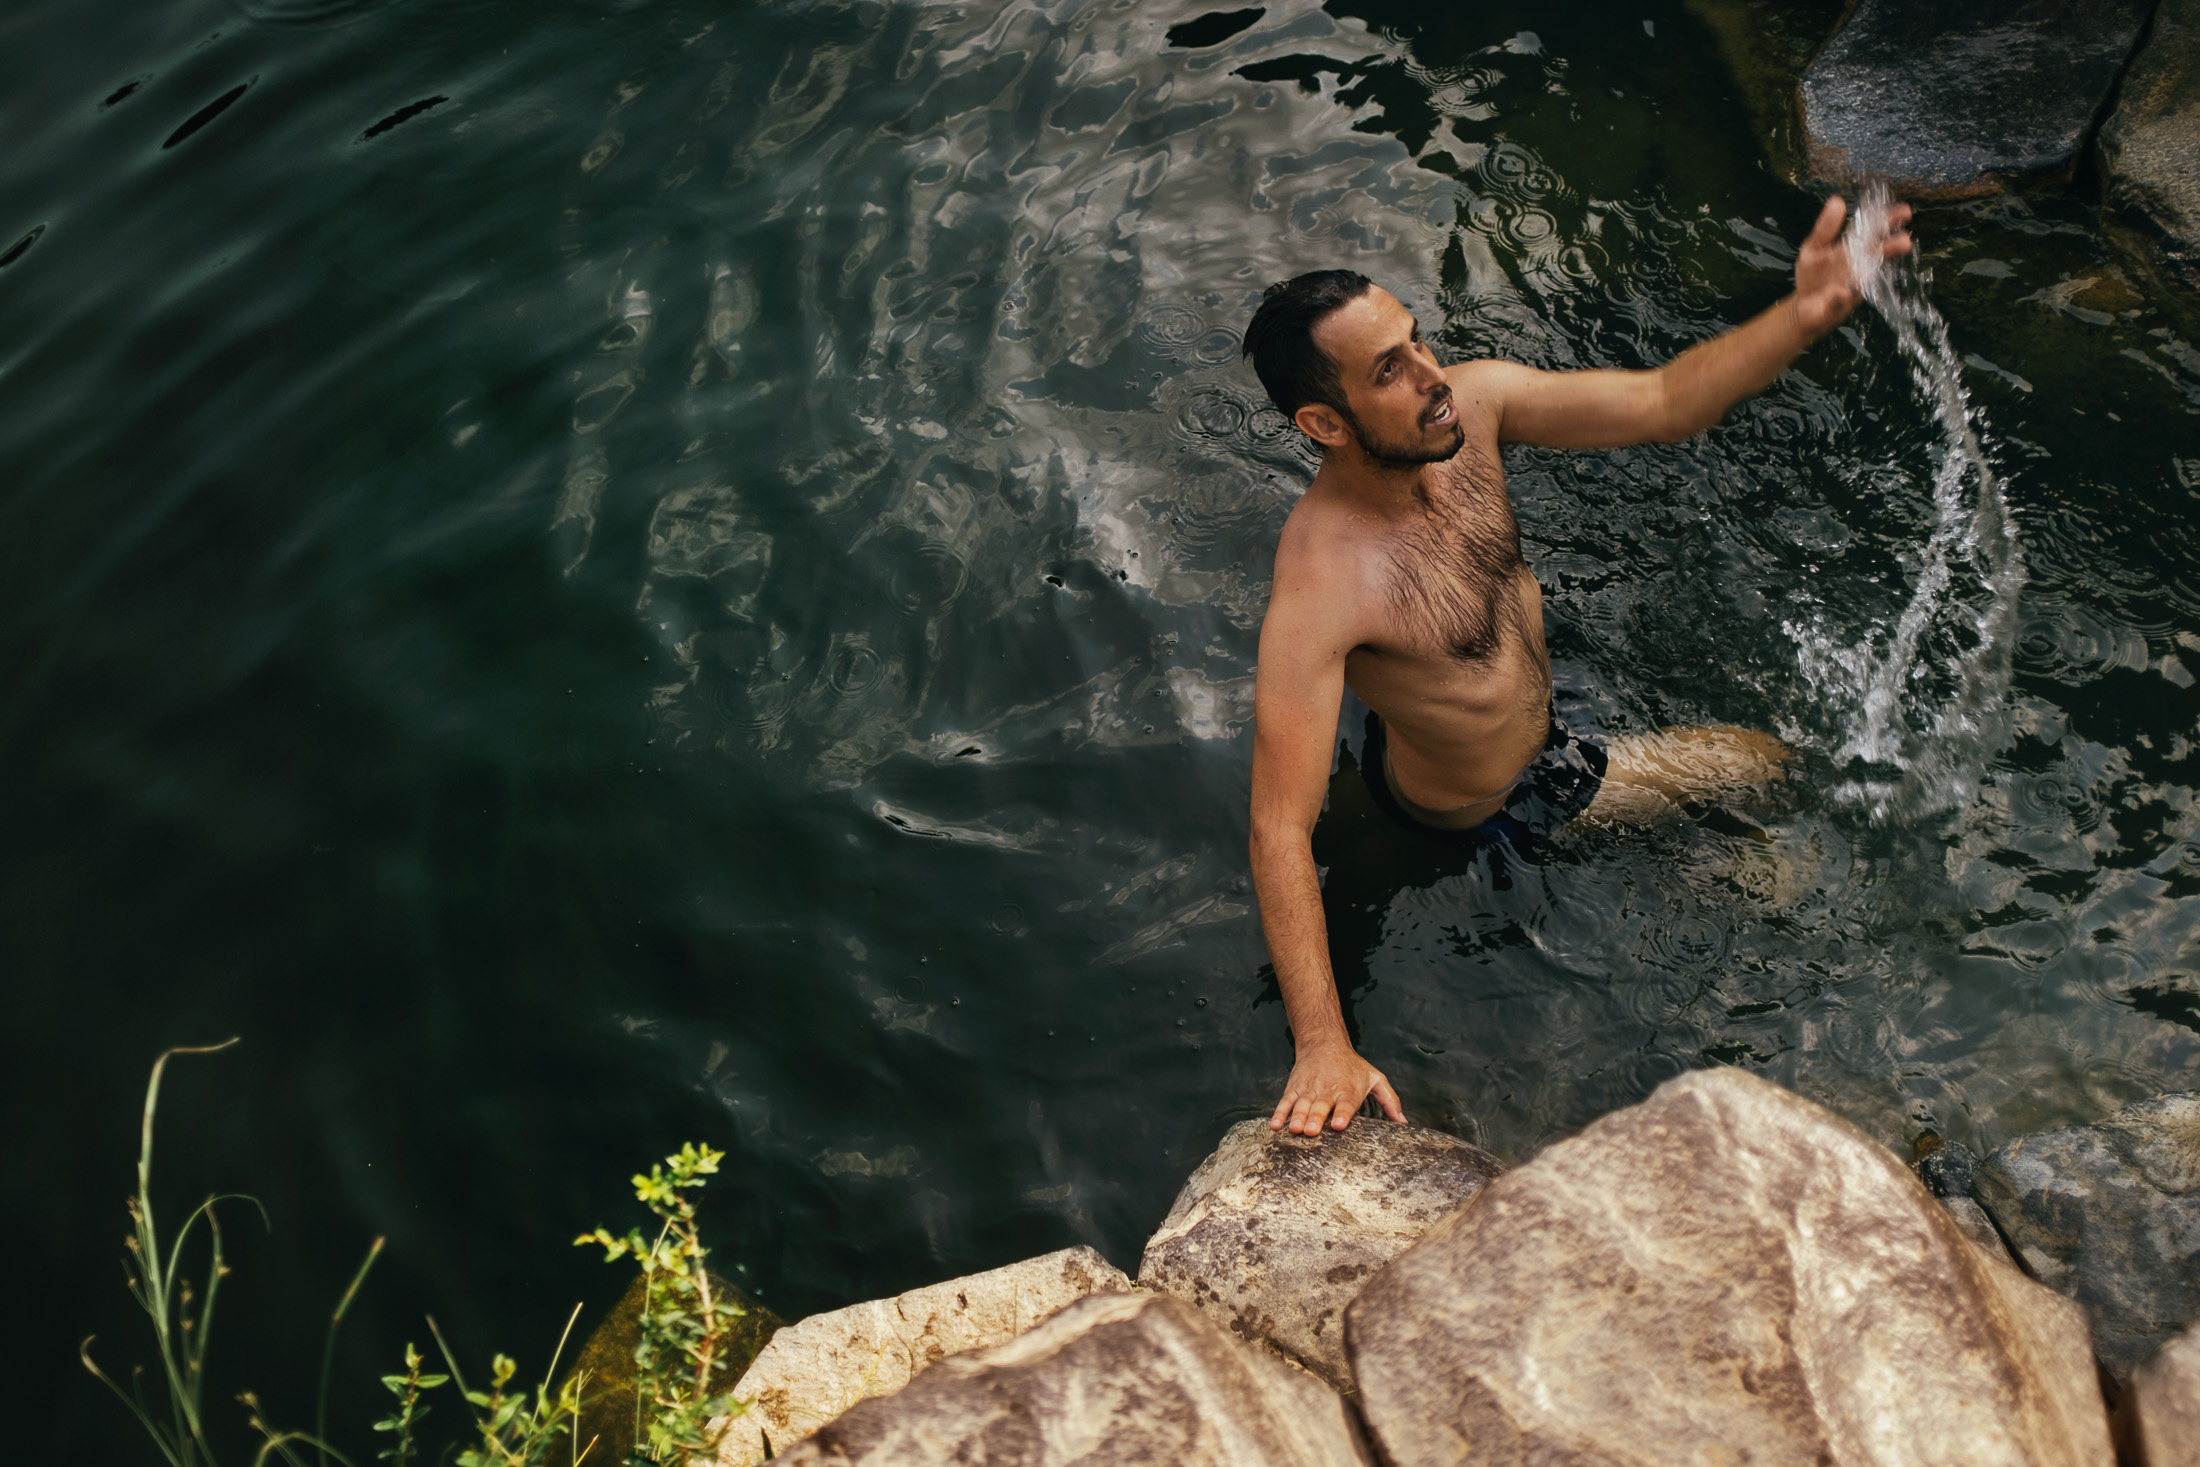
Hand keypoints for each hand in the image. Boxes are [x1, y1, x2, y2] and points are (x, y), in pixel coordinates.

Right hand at [1269, 1039, 1404, 1134]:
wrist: (1324, 1043)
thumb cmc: (1352, 1066)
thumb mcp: (1375, 1078)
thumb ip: (1390, 1101)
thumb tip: (1403, 1123)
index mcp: (1348, 1090)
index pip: (1346, 1104)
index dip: (1342, 1114)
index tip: (1338, 1125)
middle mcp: (1328, 1090)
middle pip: (1321, 1106)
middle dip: (1316, 1118)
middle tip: (1311, 1130)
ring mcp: (1309, 1090)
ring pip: (1302, 1105)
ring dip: (1297, 1117)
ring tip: (1294, 1129)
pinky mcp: (1294, 1089)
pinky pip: (1285, 1102)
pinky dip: (1279, 1113)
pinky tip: (1275, 1126)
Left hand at [1791, 193, 1912, 337]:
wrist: (1803, 307)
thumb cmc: (1812, 275)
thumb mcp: (1813, 247)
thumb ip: (1825, 228)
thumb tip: (1837, 201)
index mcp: (1851, 248)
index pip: (1871, 231)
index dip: (1887, 220)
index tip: (1905, 211)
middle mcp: (1857, 266)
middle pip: (1875, 253)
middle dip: (1890, 247)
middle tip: (1906, 240)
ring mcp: (1850, 285)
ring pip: (1865, 277)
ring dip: (1872, 274)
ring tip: (1883, 271)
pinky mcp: (1836, 305)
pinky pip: (1838, 300)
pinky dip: (1840, 297)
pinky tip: (1842, 292)